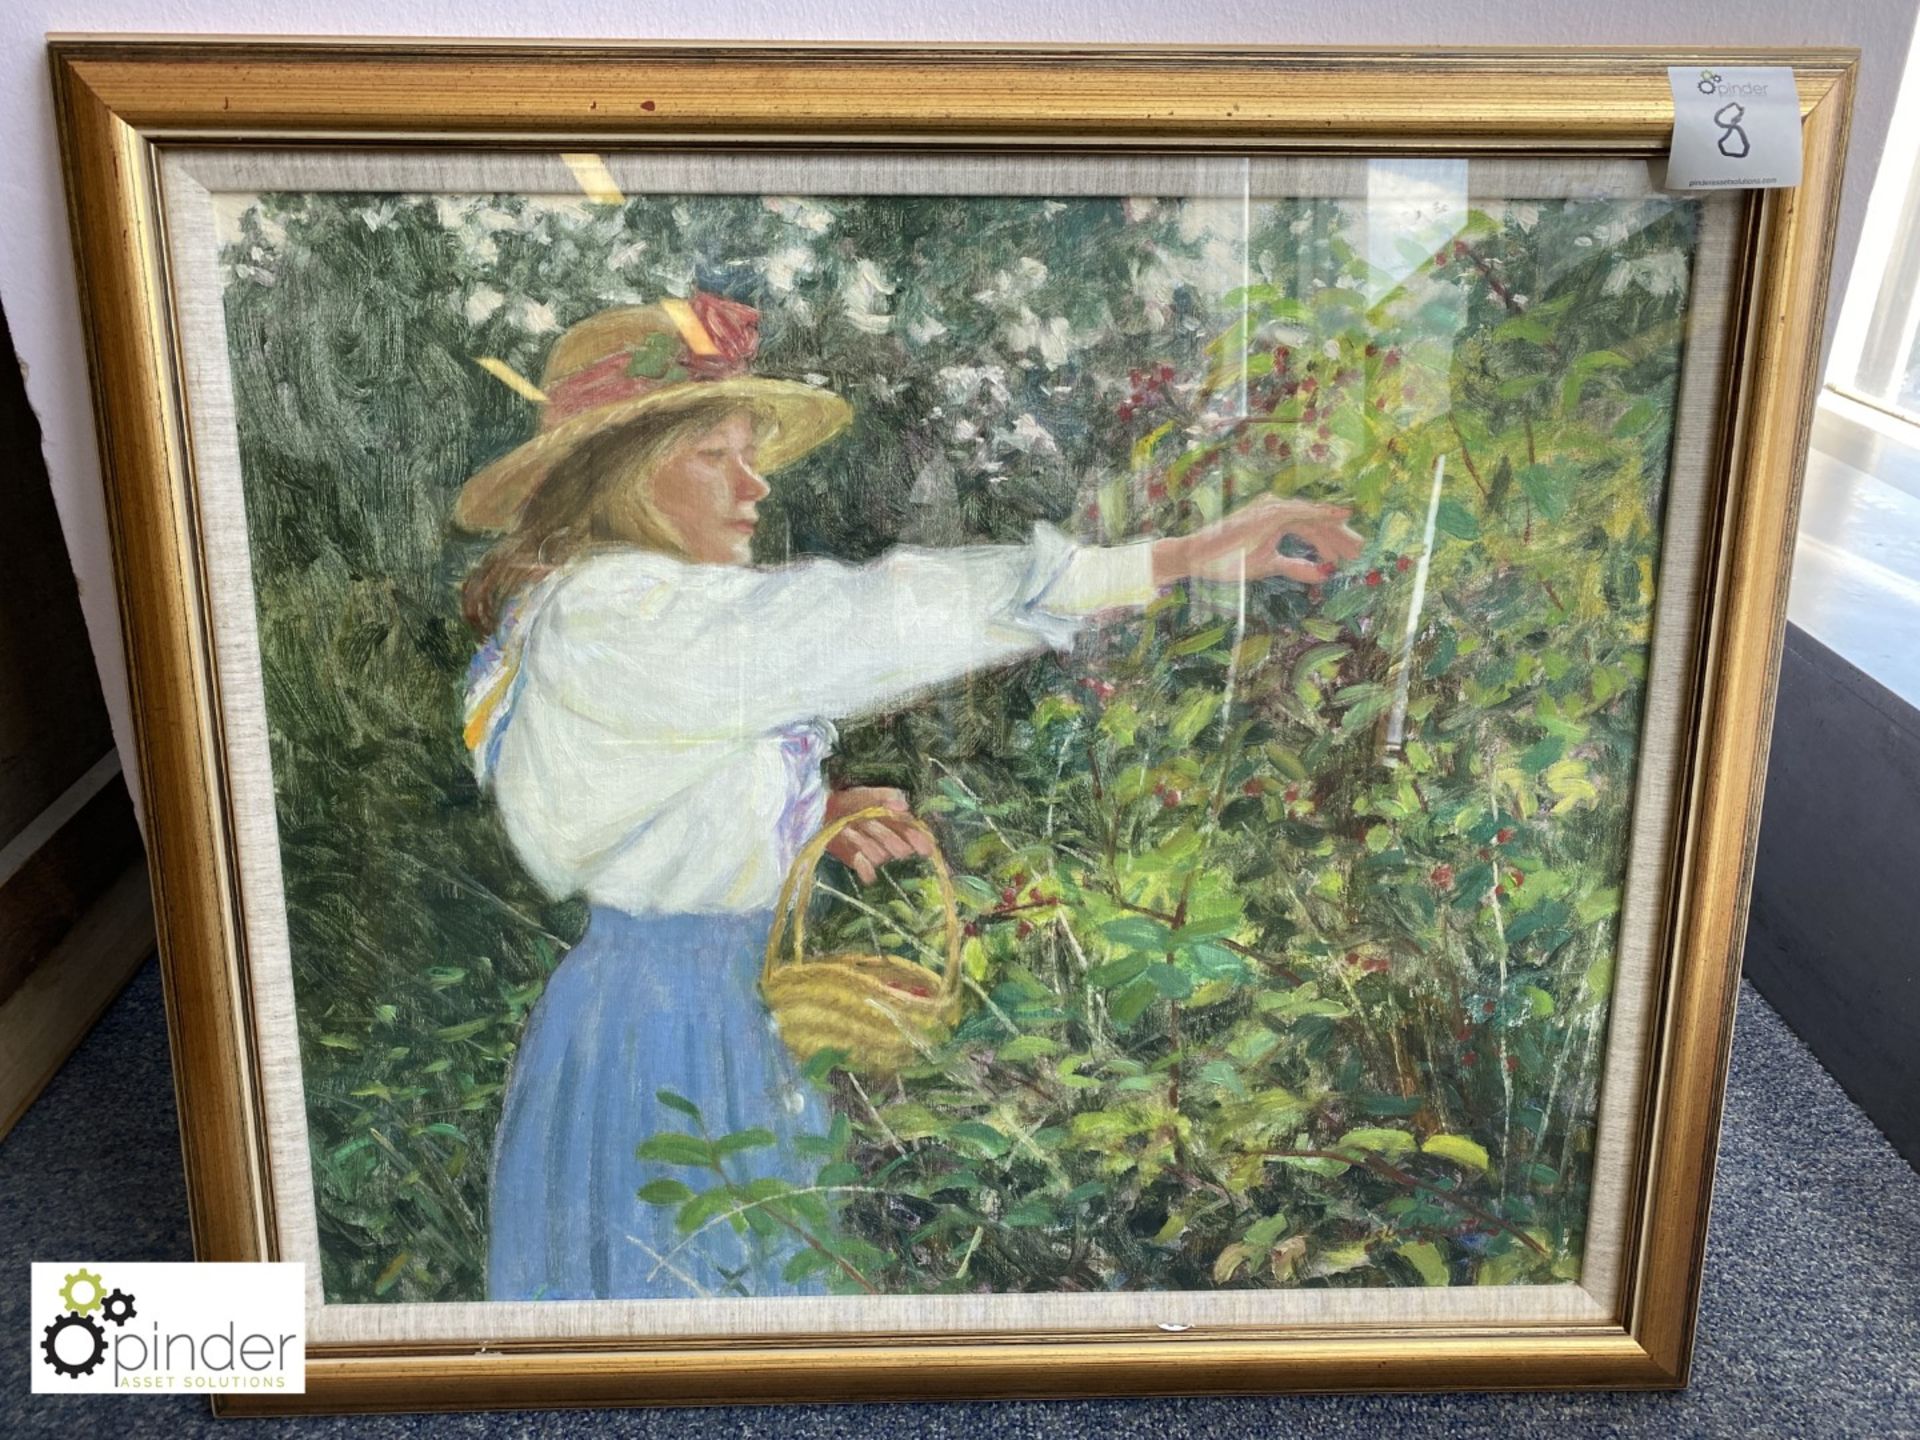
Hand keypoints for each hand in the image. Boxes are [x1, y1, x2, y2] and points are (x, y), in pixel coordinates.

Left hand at [822, 787, 934, 885]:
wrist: (825, 810)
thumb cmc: (851, 800)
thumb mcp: (869, 794)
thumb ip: (886, 798)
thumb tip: (904, 807)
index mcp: (897, 824)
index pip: (914, 835)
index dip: (920, 842)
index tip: (925, 849)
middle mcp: (889, 841)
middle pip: (899, 849)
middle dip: (886, 837)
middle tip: (869, 824)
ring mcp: (874, 853)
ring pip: (880, 856)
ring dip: (866, 843)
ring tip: (849, 830)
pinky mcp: (858, 862)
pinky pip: (868, 872)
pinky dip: (865, 867)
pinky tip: (859, 858)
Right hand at [1151, 495, 1365, 585]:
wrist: (1198, 557)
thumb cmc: (1228, 560)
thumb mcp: (1269, 566)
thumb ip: (1295, 566)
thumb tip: (1323, 574)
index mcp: (1276, 519)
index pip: (1310, 529)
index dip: (1330, 542)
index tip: (1346, 556)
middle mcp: (1276, 508)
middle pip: (1316, 522)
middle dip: (1339, 537)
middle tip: (1358, 552)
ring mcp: (1272, 508)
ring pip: (1313, 517)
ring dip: (1335, 531)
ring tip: (1352, 548)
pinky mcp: (1268, 512)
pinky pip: (1301, 512)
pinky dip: (1321, 513)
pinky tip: (1339, 518)